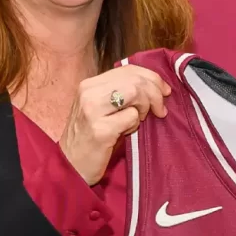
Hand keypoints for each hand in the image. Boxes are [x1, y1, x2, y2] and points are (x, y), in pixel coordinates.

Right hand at [59, 64, 170, 184]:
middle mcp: (88, 93)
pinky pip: (131, 117)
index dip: (151, 77)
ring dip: (145, 107)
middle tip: (160, 110)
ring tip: (139, 121)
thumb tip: (154, 85)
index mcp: (89, 85)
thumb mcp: (101, 109)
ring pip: (134, 92)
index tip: (164, 90)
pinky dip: (135, 124)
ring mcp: (92, 110)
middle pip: (134, 80)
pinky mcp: (100, 130)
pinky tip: (125, 133)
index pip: (128, 70)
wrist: (70, 165)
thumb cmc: (90, 138)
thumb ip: (120, 93)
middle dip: (155, 93)